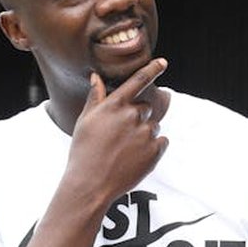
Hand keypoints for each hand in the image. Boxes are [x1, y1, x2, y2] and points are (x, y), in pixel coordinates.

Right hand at [64, 58, 168, 205]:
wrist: (91, 184)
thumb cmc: (84, 151)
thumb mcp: (85, 121)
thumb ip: (95, 97)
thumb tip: (95, 77)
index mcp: (115, 105)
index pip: (138, 80)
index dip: (152, 69)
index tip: (163, 62)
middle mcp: (132, 115)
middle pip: (146, 107)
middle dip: (137, 117)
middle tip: (121, 135)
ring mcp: (145, 133)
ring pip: (154, 125)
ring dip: (144, 133)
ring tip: (125, 149)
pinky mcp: (155, 150)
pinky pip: (162, 141)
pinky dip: (153, 147)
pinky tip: (135, 157)